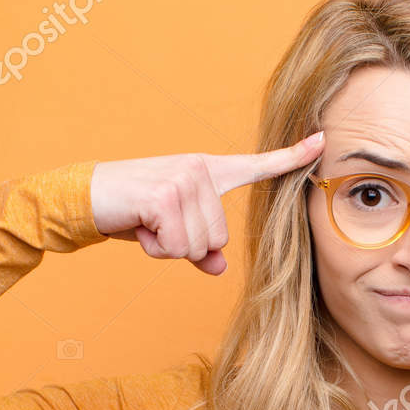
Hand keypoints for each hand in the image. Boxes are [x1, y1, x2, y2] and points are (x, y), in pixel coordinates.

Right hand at [90, 131, 324, 274]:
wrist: (87, 195)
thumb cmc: (133, 213)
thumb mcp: (172, 232)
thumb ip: (200, 249)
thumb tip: (217, 268)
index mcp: (208, 172)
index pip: (256, 165)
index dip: (291, 158)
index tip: (321, 141)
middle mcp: (200, 170)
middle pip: (218, 239)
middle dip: (186, 246)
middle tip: (158, 225)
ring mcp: (184, 180)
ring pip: (198, 246)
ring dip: (169, 247)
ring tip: (148, 223)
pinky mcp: (165, 195)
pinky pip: (177, 247)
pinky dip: (155, 247)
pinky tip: (140, 225)